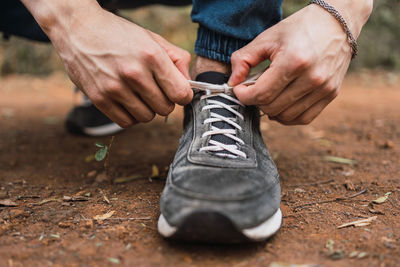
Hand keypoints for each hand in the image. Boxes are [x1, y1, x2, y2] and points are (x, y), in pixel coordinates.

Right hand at [41, 4, 191, 126]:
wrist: (78, 27)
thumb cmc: (119, 34)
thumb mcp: (152, 38)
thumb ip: (177, 59)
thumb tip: (189, 84)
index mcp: (151, 55)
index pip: (181, 94)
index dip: (183, 95)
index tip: (177, 92)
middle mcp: (133, 73)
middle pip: (165, 108)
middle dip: (164, 101)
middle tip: (155, 89)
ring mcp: (114, 87)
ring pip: (147, 117)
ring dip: (147, 109)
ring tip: (139, 93)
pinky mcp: (99, 98)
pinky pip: (126, 122)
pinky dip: (130, 115)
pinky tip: (127, 101)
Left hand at [229, 3, 370, 124]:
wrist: (336, 23)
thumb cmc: (299, 28)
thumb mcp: (267, 38)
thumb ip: (244, 59)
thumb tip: (232, 83)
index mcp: (294, 61)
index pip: (261, 94)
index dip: (244, 95)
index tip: (239, 89)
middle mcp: (312, 78)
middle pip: (272, 107)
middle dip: (255, 101)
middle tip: (252, 90)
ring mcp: (324, 88)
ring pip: (286, 116)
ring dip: (270, 110)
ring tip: (267, 95)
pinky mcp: (331, 94)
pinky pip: (304, 118)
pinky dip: (288, 116)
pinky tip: (280, 104)